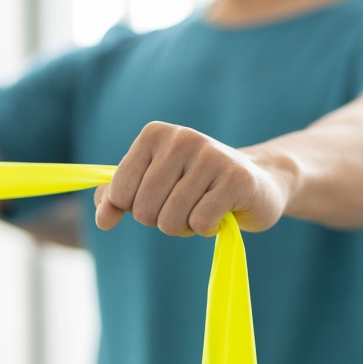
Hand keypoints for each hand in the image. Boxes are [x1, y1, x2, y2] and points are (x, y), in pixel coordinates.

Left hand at [94, 122, 291, 235]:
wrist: (260, 181)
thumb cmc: (198, 186)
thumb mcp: (153, 185)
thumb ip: (119, 198)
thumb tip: (103, 220)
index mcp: (155, 134)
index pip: (120, 193)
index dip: (137, 208)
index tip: (161, 197)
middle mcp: (182, 138)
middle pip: (144, 210)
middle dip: (163, 221)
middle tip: (187, 206)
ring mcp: (211, 156)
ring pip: (172, 220)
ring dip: (186, 227)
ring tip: (204, 209)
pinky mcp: (237, 179)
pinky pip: (201, 223)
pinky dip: (208, 229)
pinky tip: (222, 213)